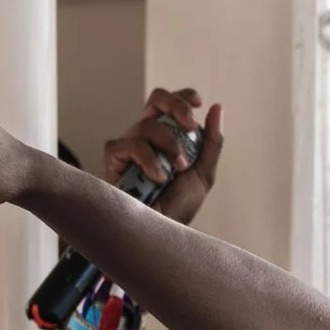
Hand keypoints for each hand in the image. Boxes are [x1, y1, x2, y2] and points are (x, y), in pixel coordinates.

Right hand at [102, 87, 223, 226]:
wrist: (160, 232)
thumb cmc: (178, 207)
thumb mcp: (203, 174)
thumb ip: (211, 142)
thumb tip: (216, 108)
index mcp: (167, 136)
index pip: (171, 104)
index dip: (183, 96)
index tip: (197, 103)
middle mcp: (147, 136)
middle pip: (156, 99)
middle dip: (176, 106)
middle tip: (190, 127)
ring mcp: (129, 145)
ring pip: (147, 125)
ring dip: (169, 147)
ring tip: (177, 170)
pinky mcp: (114, 158)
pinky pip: (129, 145)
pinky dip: (148, 160)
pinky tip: (157, 178)